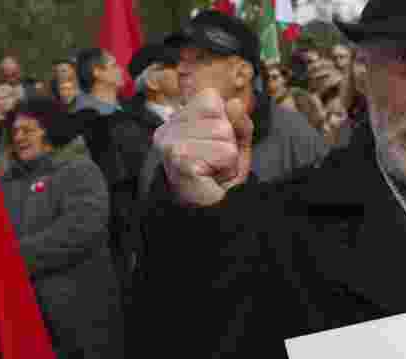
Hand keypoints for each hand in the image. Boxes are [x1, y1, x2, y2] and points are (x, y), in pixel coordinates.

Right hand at [153, 89, 253, 205]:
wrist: (207, 214)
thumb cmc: (218, 178)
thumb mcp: (234, 144)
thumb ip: (238, 122)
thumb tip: (235, 102)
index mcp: (175, 120)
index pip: (211, 98)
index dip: (225, 122)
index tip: (214, 146)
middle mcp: (167, 129)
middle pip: (222, 119)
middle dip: (229, 144)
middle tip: (214, 164)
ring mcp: (172, 144)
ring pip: (226, 135)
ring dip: (229, 159)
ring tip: (213, 171)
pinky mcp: (182, 160)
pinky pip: (226, 153)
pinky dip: (227, 169)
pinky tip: (211, 178)